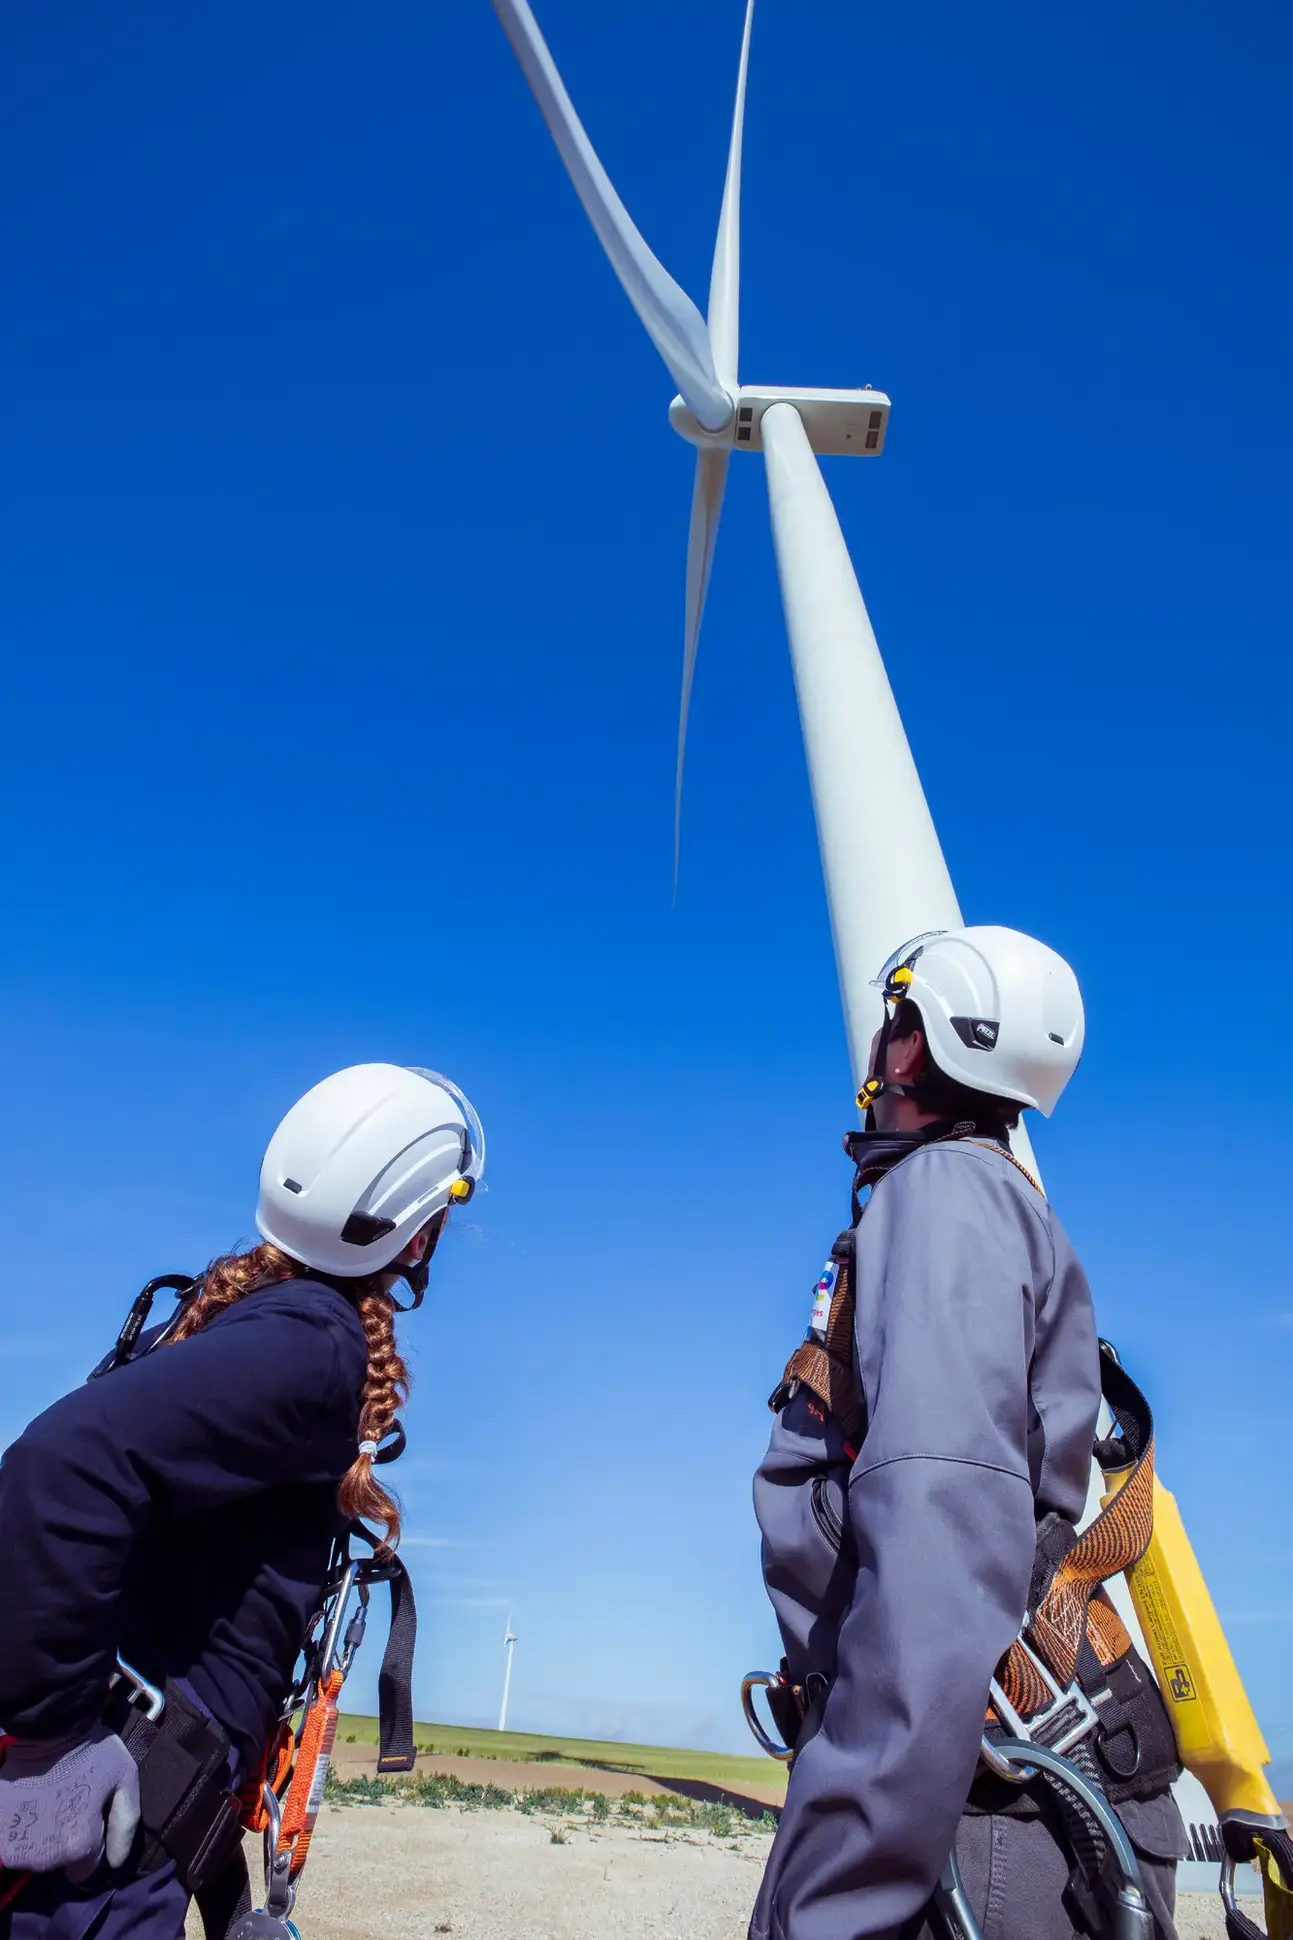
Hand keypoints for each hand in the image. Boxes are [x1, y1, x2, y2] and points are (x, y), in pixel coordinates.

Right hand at [0, 1727, 139, 1873]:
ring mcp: (18, 1847)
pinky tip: (29, 1807)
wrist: (50, 1727)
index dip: (90, 1843)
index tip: (88, 1818)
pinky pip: (11, 1845)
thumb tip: (116, 1862)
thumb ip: (125, 1824)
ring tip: (48, 1803)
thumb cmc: (92, 1751)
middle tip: (67, 1806)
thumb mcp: (125, 1777)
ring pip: (35, 1855)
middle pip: (59, 1863)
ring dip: (41, 1837)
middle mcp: (46, 1855)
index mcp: (80, 1844)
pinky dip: (19, 1830)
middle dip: (65, 1841)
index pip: (86, 1869)